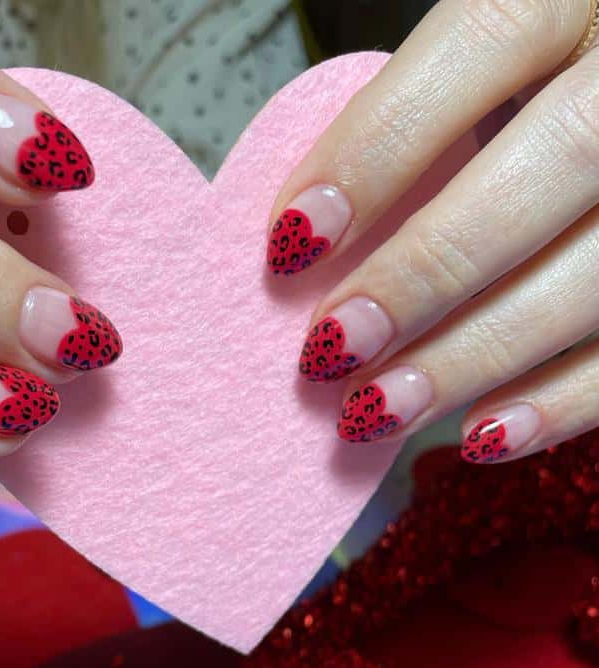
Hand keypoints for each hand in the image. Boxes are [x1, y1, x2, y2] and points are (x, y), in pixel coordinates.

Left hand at [269, 0, 598, 463]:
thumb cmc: (527, 89)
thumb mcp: (480, 68)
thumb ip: (413, 123)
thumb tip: (305, 238)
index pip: (485, 43)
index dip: (380, 148)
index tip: (293, 241)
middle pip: (556, 165)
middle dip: (428, 272)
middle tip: (332, 347)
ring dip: (478, 357)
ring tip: (380, 409)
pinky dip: (564, 403)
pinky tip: (480, 435)